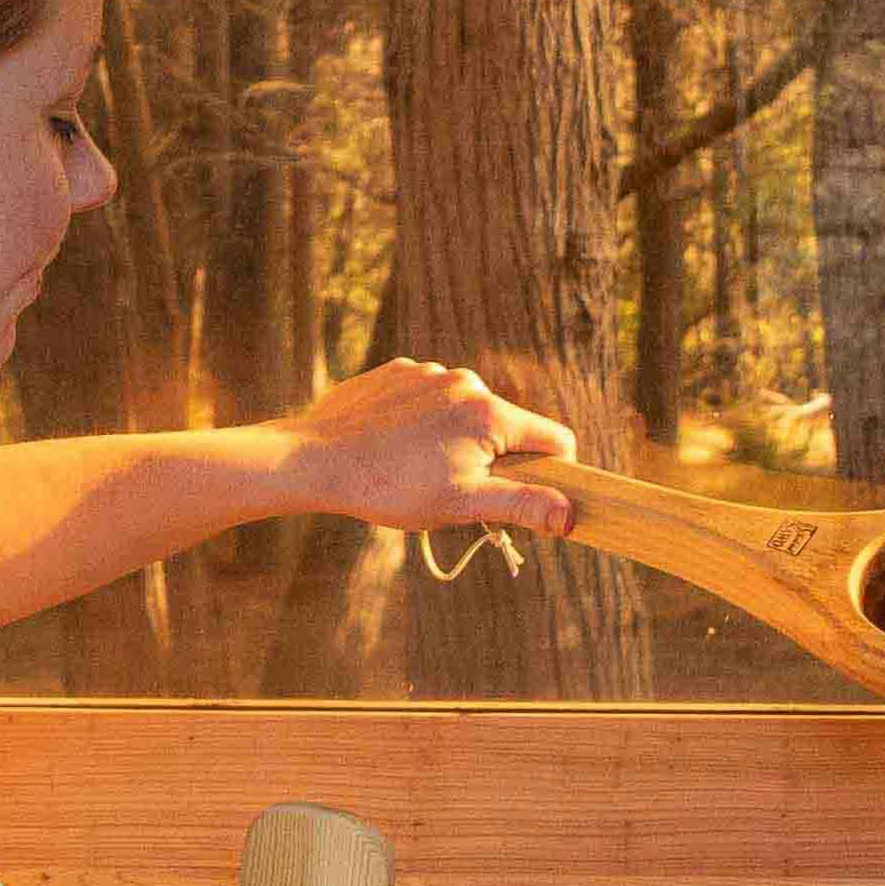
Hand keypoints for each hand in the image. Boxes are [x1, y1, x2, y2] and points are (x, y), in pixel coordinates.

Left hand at [272, 359, 578, 539]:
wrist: (314, 460)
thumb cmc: (391, 487)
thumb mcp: (463, 504)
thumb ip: (522, 505)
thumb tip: (571, 514)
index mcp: (491, 413)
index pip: (555, 439)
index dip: (552, 473)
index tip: (520, 497)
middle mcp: (467, 382)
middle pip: (507, 426)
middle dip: (493, 459)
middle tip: (452, 489)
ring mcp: (430, 372)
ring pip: (464, 412)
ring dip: (455, 439)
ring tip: (415, 467)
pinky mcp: (398, 371)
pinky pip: (428, 398)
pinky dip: (421, 421)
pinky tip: (394, 444)